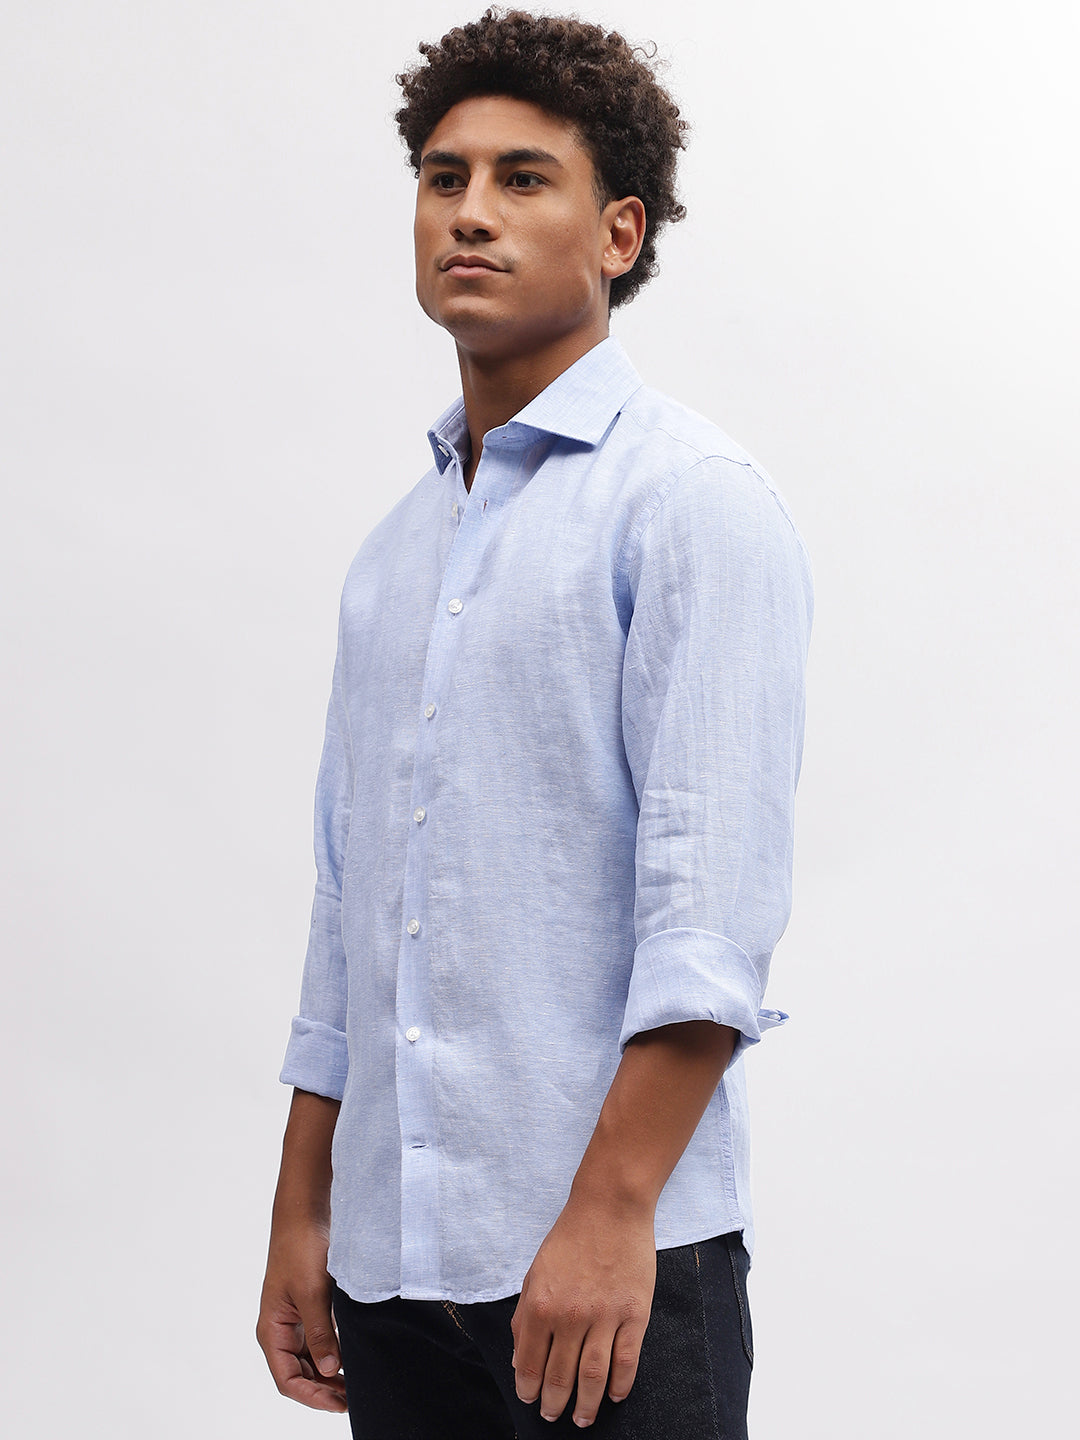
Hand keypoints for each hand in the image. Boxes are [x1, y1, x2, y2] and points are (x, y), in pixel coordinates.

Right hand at [256, 1219, 347, 1412]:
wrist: (306, 1211)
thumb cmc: (300, 1247)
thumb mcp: (311, 1292)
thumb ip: (320, 1332)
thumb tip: (329, 1369)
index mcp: (271, 1330)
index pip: (288, 1379)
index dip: (312, 1397)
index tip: (339, 1404)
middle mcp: (281, 1329)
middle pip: (299, 1375)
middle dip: (323, 1390)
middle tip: (353, 1399)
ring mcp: (296, 1319)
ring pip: (311, 1360)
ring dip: (330, 1375)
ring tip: (355, 1385)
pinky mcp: (312, 1307)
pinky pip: (321, 1341)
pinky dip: (334, 1353)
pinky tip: (352, 1359)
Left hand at [510, 1195, 655, 1427]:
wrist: (609, 1207)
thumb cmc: (570, 1238)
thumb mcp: (535, 1273)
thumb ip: (524, 1317)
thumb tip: (520, 1359)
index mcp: (540, 1305)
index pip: (529, 1363)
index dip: (528, 1388)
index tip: (530, 1400)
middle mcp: (569, 1316)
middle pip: (560, 1377)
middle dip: (554, 1403)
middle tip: (554, 1416)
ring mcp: (604, 1316)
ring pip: (592, 1378)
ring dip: (585, 1406)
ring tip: (582, 1419)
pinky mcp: (634, 1314)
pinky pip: (626, 1361)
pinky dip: (620, 1385)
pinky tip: (614, 1396)